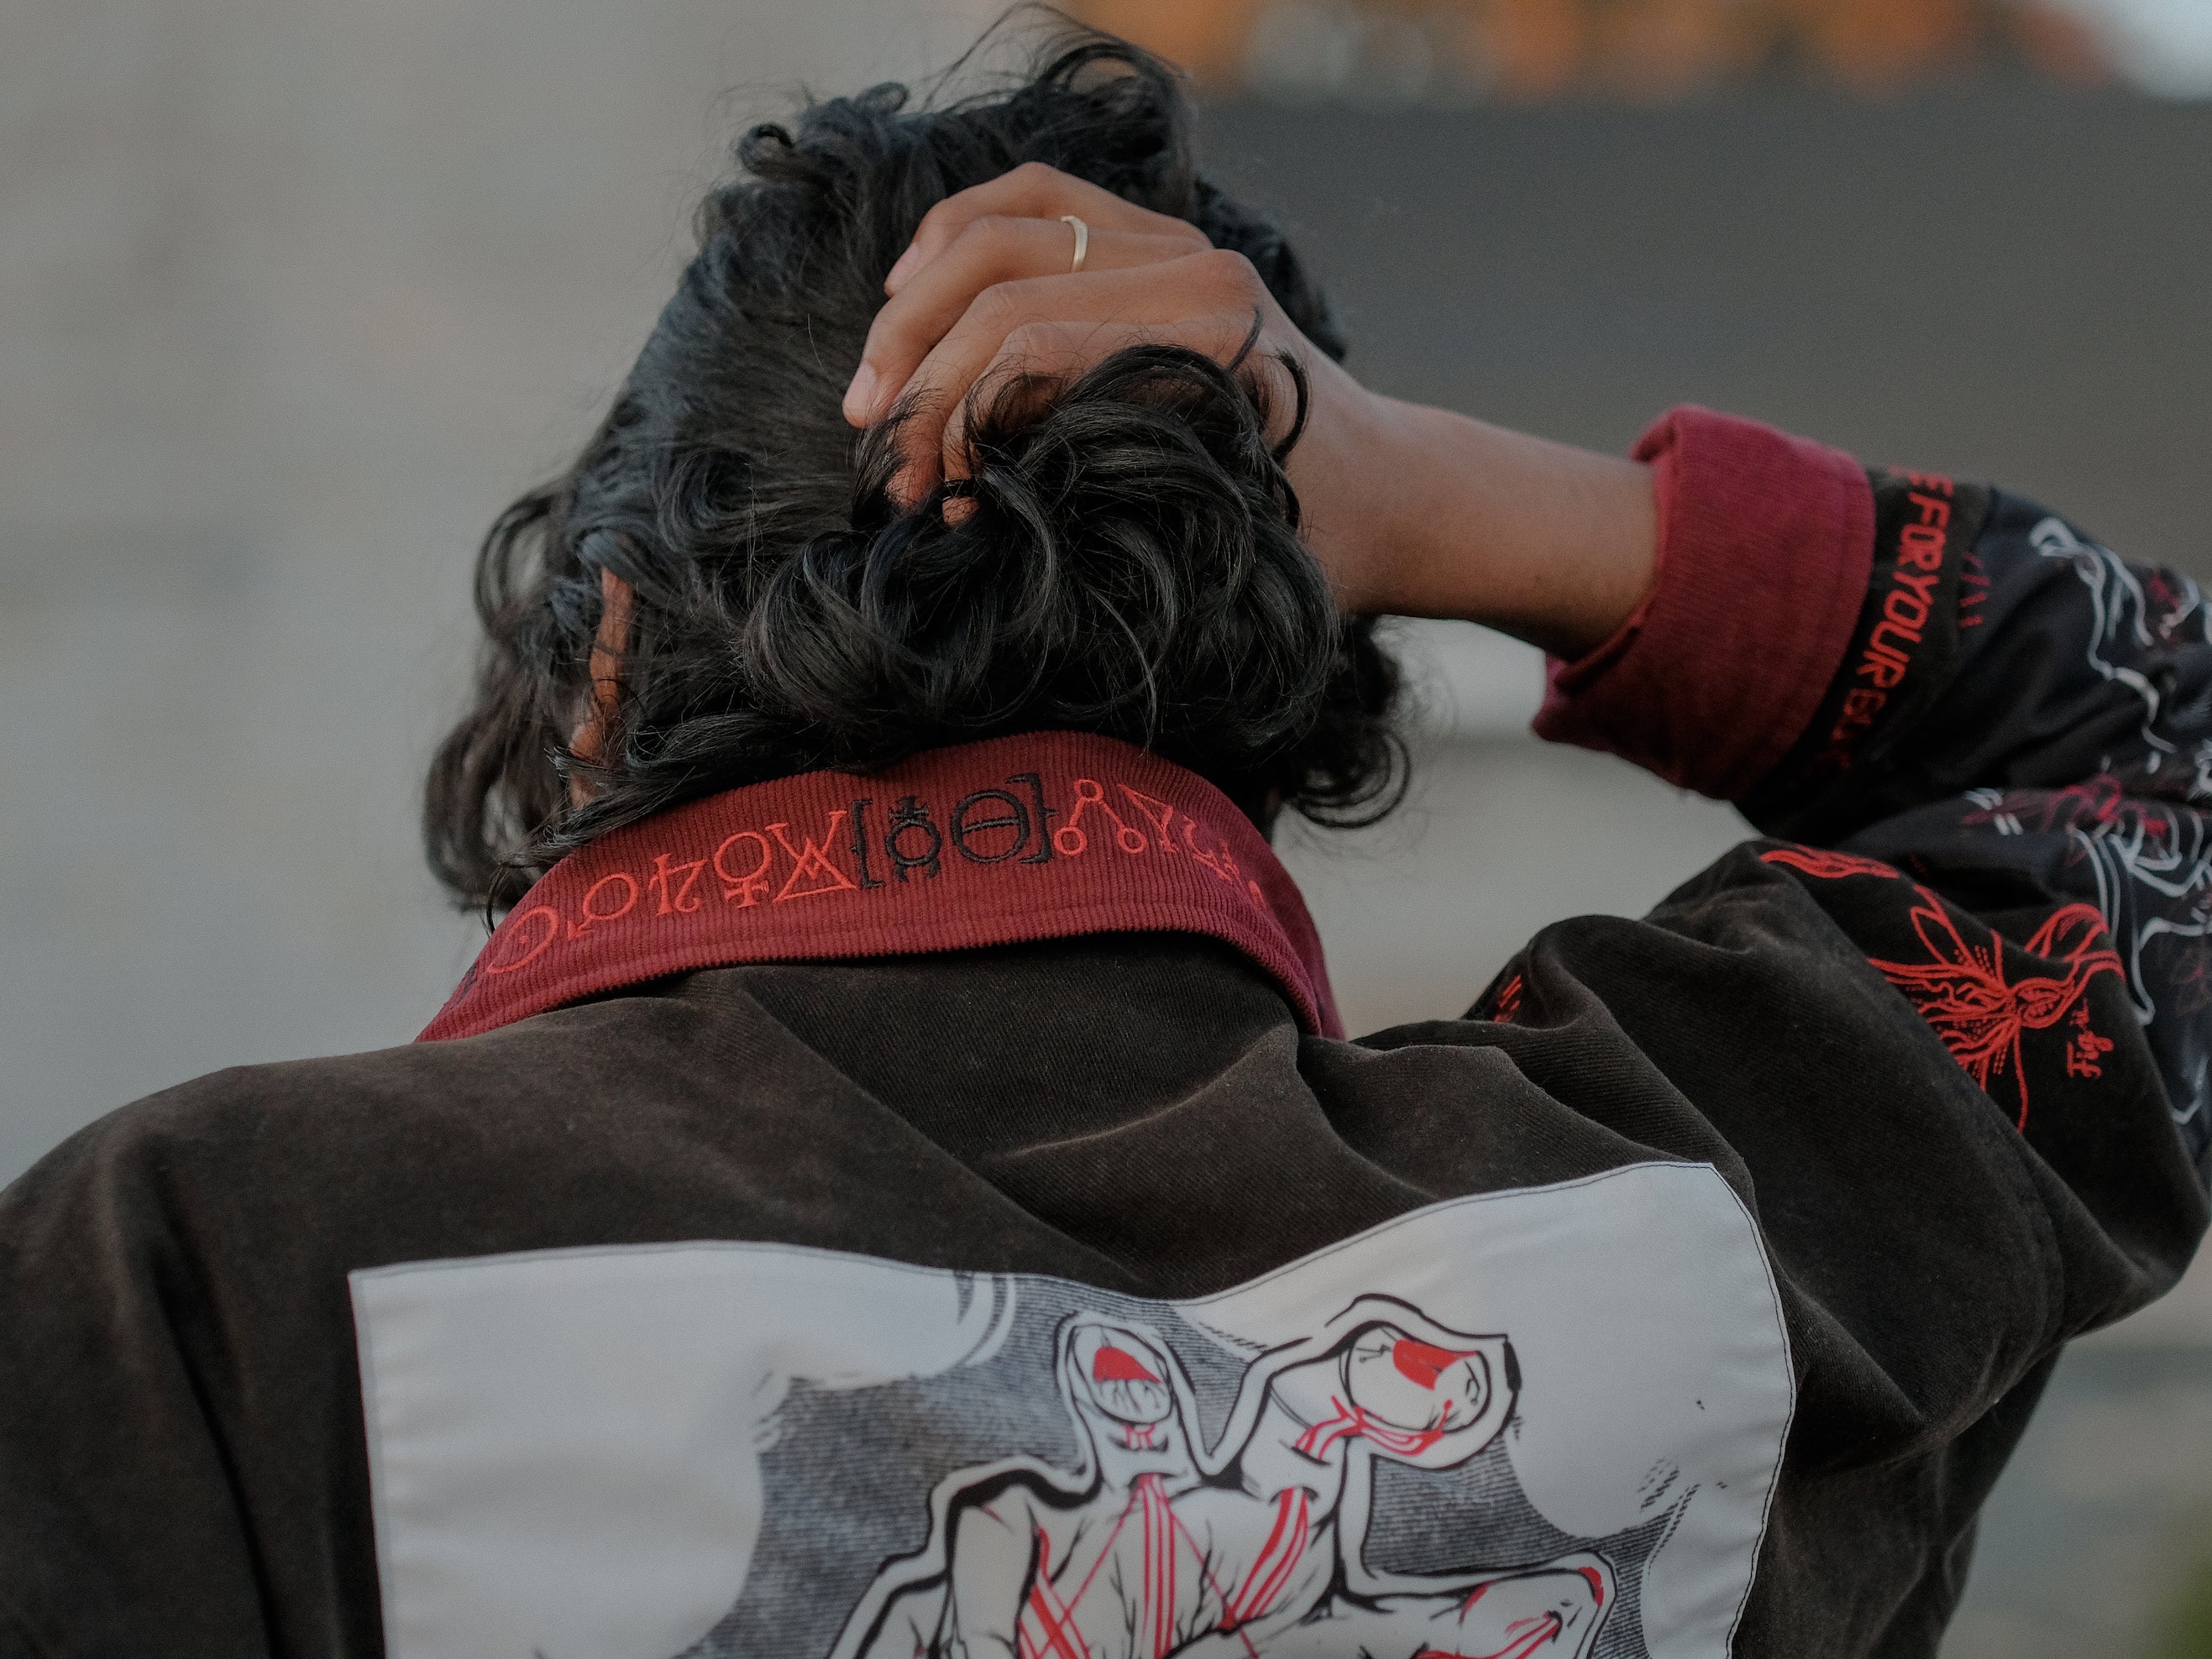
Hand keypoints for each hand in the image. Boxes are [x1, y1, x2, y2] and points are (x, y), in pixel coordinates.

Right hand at [844, 163, 1656, 653]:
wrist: (1392, 490)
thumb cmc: (1318, 544)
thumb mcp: (1221, 555)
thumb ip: (1109, 523)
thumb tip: (963, 515)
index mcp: (1209, 345)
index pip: (1027, 353)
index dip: (952, 424)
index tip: (921, 497)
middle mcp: (1197, 272)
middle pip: (1002, 286)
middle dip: (921, 372)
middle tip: (877, 449)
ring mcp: (1181, 242)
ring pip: (1005, 227)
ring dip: (919, 300)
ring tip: (877, 381)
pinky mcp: (1164, 238)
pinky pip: (1038, 201)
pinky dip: (961, 232)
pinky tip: (910, 284)